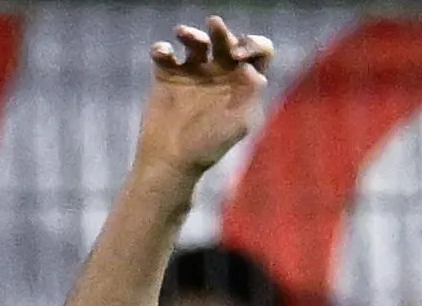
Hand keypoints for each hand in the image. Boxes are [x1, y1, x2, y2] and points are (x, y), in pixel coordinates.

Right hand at [138, 16, 274, 178]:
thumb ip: (250, 95)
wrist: (171, 159)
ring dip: (192, 33)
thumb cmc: (209, 146)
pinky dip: (163, 48)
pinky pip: (165, 52)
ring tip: (184, 35)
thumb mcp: (239, 123)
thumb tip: (255, 72)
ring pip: (196, 40)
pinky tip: (163, 54)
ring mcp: (193, 72)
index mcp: (243, 83)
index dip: (252, 45)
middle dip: (223, 32)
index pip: (258, 53)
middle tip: (216, 29)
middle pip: (227, 40)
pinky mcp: (168, 74)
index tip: (237, 55)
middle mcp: (221, 73)